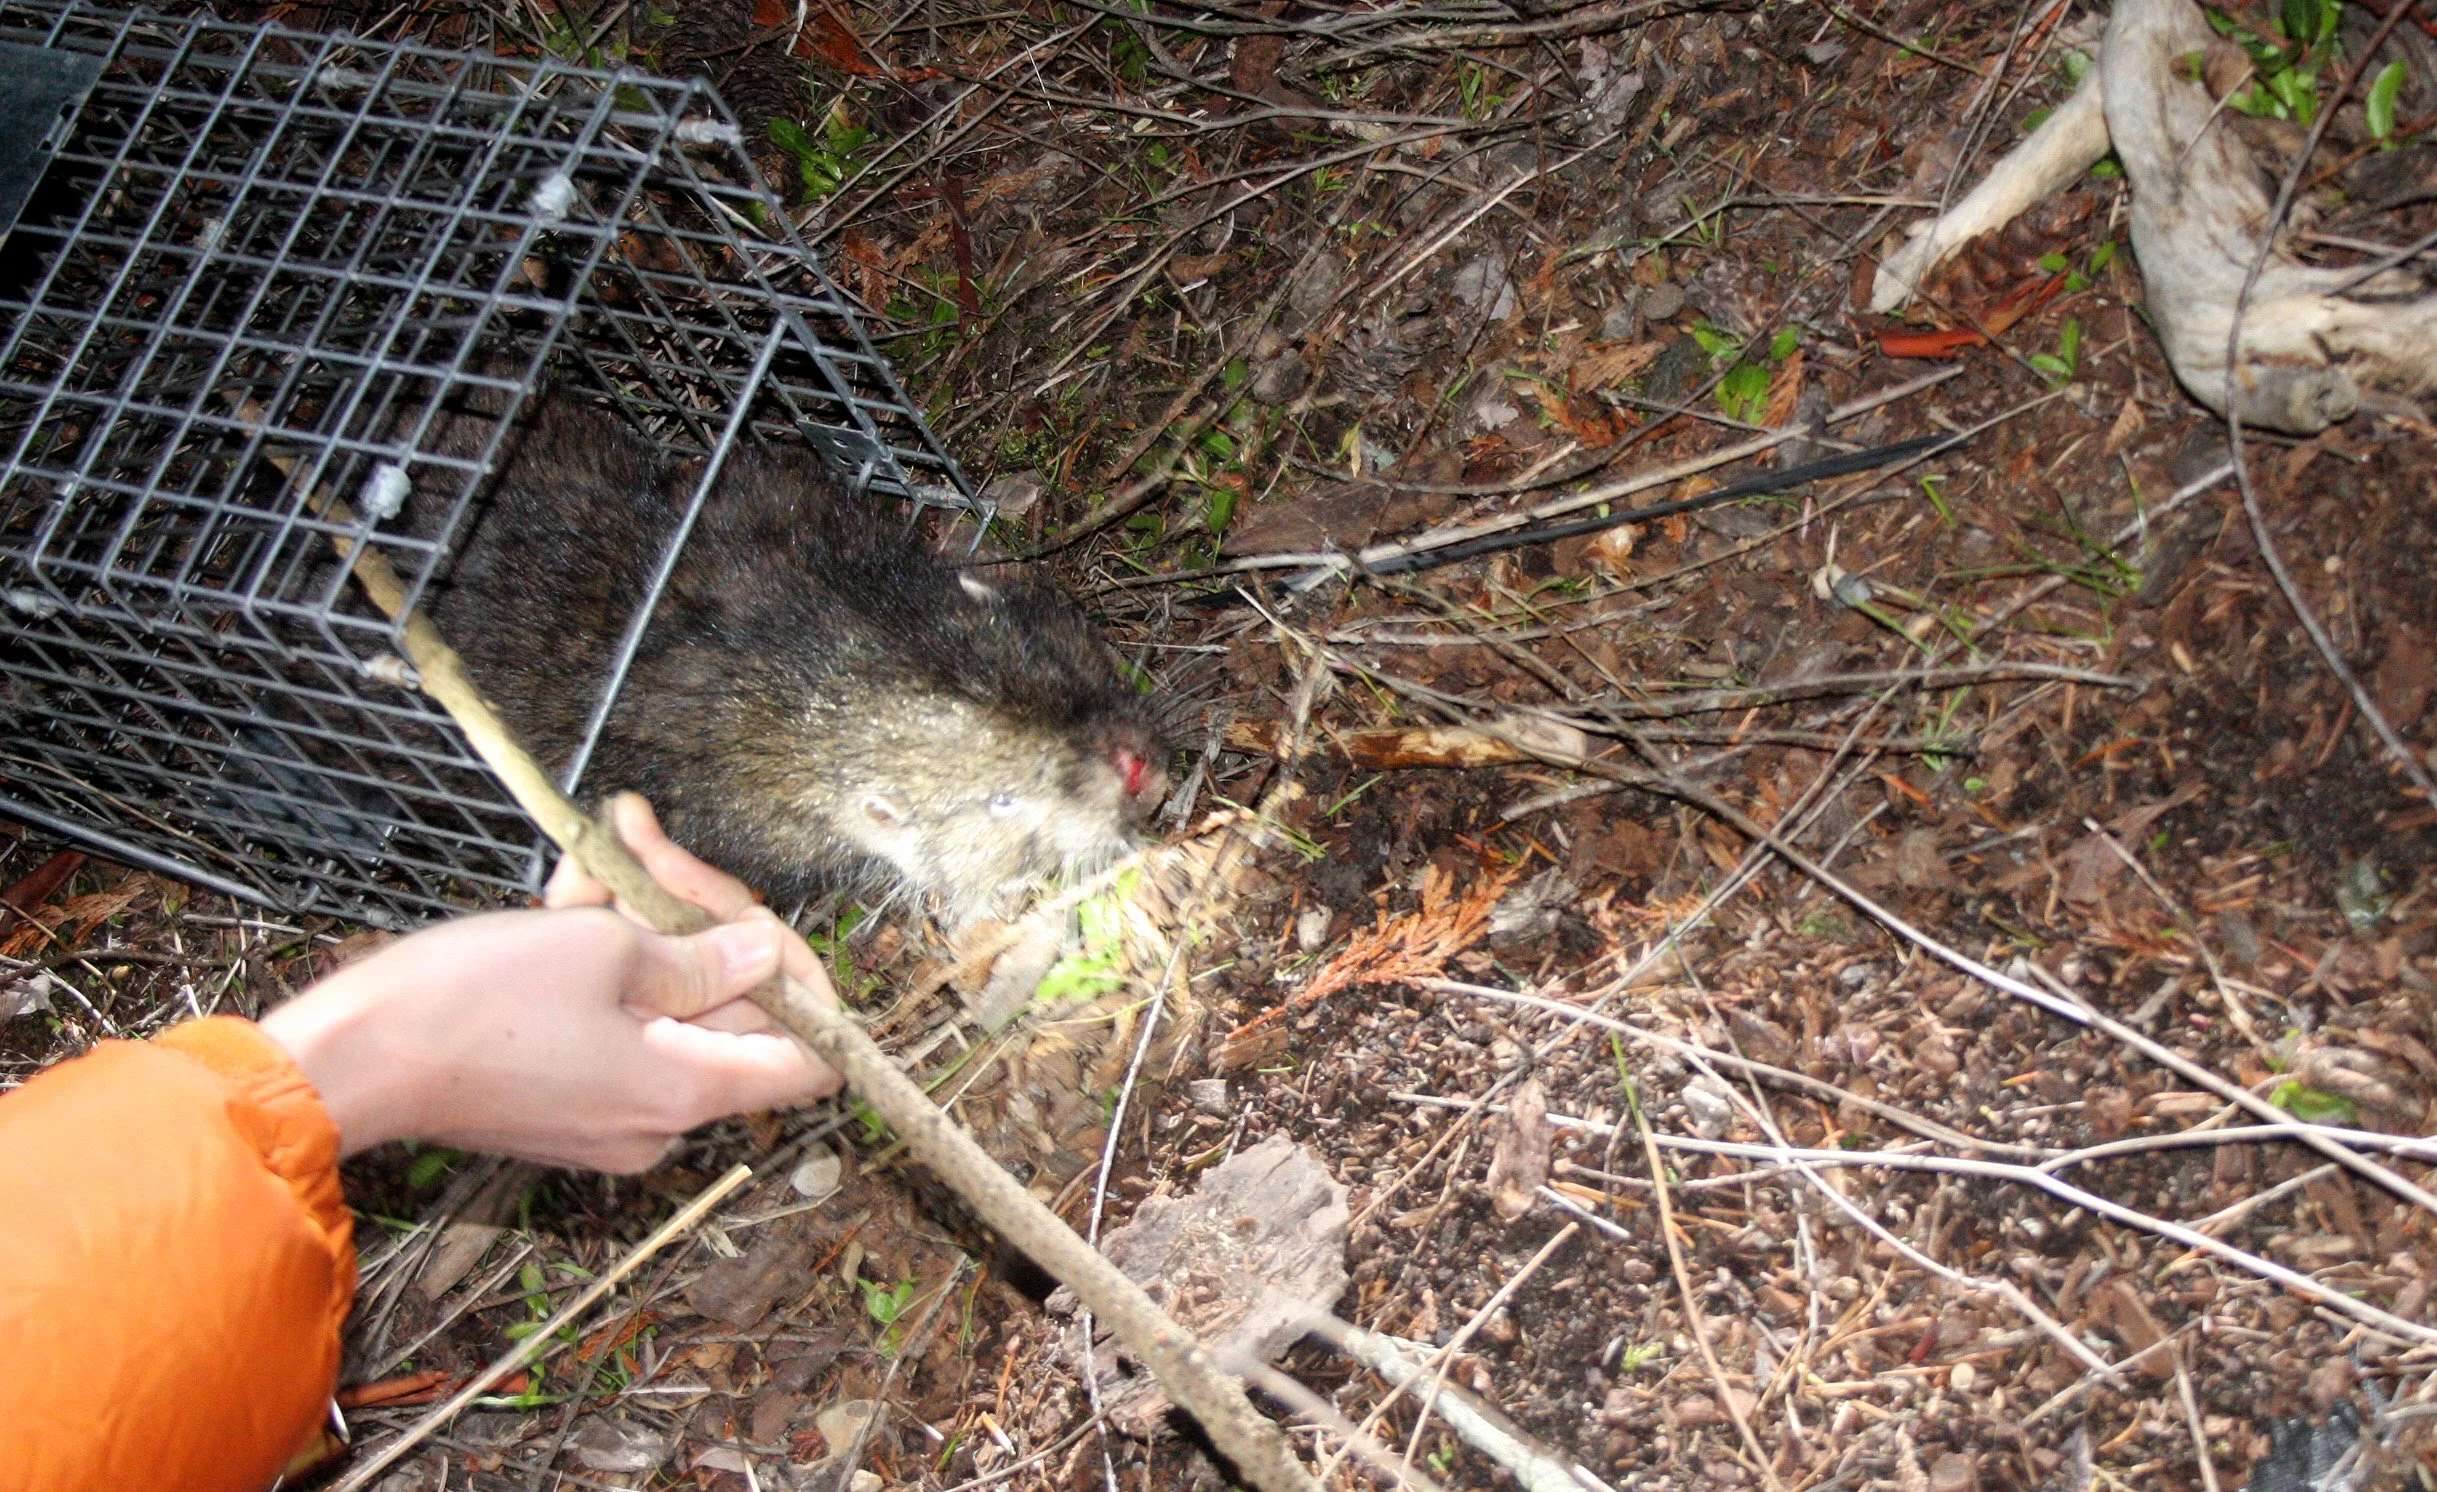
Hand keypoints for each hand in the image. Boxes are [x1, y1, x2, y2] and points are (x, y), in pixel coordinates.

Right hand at [260, 798, 841, 1170]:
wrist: (347, 1061)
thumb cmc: (470, 1005)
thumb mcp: (600, 952)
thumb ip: (698, 955)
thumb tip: (764, 955)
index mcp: (685, 1091)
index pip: (810, 1059)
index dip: (801, 982)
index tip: (752, 920)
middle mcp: (658, 1118)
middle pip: (729, 1008)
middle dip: (695, 914)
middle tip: (645, 843)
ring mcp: (609, 1110)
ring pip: (663, 998)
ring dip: (637, 920)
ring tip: (597, 853)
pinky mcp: (562, 1094)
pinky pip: (613, 1018)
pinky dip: (599, 957)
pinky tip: (566, 894)